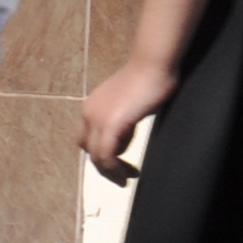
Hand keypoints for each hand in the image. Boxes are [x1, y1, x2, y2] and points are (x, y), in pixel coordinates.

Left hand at [78, 56, 176, 181]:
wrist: (154, 64)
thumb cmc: (150, 76)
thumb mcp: (131, 101)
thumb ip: (124, 116)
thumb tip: (127, 132)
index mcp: (92, 107)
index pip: (88, 138)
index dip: (101, 151)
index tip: (120, 160)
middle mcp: (89, 114)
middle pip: (90, 149)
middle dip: (105, 166)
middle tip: (122, 177)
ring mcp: (97, 120)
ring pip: (97, 156)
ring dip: (111, 171)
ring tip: (127, 178)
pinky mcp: (110, 125)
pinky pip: (107, 155)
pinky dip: (115, 168)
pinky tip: (127, 173)